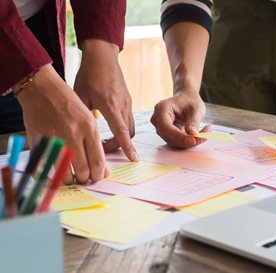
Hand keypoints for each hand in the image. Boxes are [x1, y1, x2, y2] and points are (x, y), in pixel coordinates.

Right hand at [16, 64, 105, 182]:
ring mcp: (55, 140)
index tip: (97, 177)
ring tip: (71, 177)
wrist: (42, 89)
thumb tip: (101, 169)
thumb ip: (94, 144)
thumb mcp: (87, 119)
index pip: (98, 161)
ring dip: (69, 180)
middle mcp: (73, 135)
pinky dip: (51, 175)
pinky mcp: (39, 142)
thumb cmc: (68, 104)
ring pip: (65, 174)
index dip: (98, 174)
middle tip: (84, 178)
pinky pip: (46, 169)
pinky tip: (55, 172)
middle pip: (83, 171)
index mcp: (89, 128)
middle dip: (85, 179)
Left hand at [74, 39, 136, 160]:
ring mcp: (127, 103)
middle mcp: (123, 106)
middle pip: (128, 133)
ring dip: (122, 137)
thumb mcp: (80, 95)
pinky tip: (110, 125)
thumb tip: (79, 132)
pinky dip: (122, 127)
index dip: (127, 147)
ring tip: (106, 138)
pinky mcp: (128, 100)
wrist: (103, 56)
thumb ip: (82, 115)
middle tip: (103, 148)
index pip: (121, 132)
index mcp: (110, 106)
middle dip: (119, 145)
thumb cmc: (90, 73)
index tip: (133, 158)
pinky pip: (129, 118)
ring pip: (130, 127)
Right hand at [151, 90, 208, 147]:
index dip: (178, 136)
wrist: (186, 100)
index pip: (166, 127)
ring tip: (205, 132)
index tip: (193, 140)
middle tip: (205, 136)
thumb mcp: (196, 109)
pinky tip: (199, 134)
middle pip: (169, 136)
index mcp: (162, 109)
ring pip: (173, 141)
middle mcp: (157, 119)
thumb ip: (193, 121)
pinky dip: (188, 141)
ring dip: (189, 141)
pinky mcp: (166, 134)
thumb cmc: (189, 101)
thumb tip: (192, 134)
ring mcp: (160, 128)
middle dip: (187, 140)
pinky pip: (176, 142)